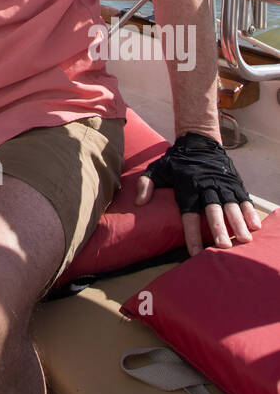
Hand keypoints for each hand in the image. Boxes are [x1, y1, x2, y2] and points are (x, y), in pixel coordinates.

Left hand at [135, 131, 261, 255]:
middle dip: (218, 229)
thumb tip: (138, 202)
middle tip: (223, 247)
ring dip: (238, 223)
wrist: (199, 140)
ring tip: (243, 240)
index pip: (188, 213)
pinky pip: (243, 199)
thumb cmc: (176, 161)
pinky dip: (249, 212)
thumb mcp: (157, 169)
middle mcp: (206, 186)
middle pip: (212, 210)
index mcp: (187, 186)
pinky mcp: (234, 182)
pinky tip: (254, 226)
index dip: (191, 234)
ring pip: (231, 206)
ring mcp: (222, 184)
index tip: (195, 253)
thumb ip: (146, 184)